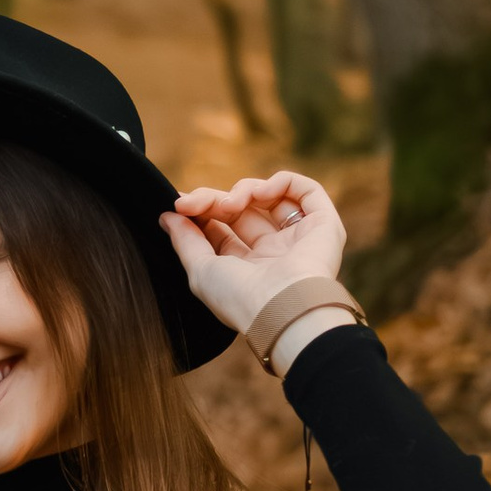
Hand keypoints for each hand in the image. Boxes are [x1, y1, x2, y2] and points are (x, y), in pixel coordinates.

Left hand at [160, 169, 351, 361]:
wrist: (281, 307)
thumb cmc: (239, 298)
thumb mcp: (200, 270)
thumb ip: (185, 241)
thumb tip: (167, 217)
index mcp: (248, 268)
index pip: (222, 230)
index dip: (201, 212)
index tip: (179, 204)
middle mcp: (275, 253)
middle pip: (242, 210)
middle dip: (214, 200)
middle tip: (193, 202)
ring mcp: (300, 237)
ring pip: (270, 197)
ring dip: (244, 190)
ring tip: (230, 203)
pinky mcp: (324, 224)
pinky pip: (306, 189)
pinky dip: (281, 182)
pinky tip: (261, 193)